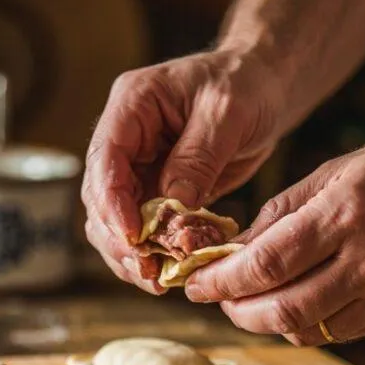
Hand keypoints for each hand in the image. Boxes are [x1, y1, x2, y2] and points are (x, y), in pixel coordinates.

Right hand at [82, 49, 285, 292]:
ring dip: (130, 253)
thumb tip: (173, 204)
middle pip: (100, 196)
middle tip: (146, 269)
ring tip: (156, 280)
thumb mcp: (227, 111)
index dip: (113, 202)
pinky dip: (153, 253)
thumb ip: (198, 155)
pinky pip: (144, 228)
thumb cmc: (245, 83)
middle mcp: (125, 138)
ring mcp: (138, 166)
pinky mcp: (156, 190)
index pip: (106, 158)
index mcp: (132, 105)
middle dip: (119, 237)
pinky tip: (169, 273)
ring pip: (114, 220)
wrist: (263, 86)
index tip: (133, 237)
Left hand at [184, 137, 364, 344]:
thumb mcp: (333, 173)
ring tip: (249, 302)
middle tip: (218, 299)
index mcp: (345, 214)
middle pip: (282, 309)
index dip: (223, 281)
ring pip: (306, 329)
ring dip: (266, 322)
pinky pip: (335, 333)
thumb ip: (279, 213)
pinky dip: (302, 325)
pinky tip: (290, 305)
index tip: (196, 284)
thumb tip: (233, 251)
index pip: (267, 264)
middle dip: (238, 310)